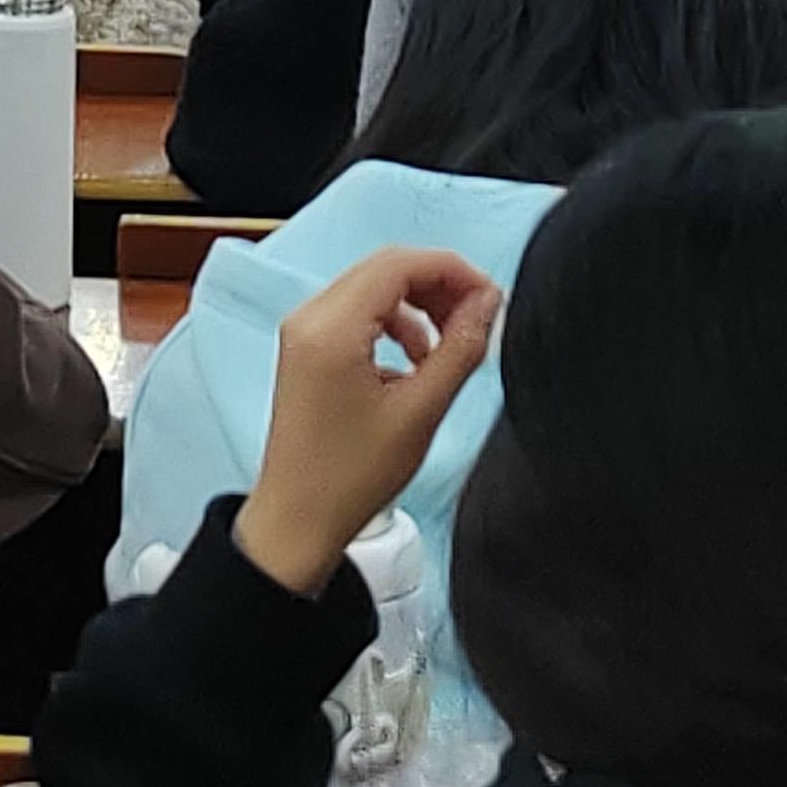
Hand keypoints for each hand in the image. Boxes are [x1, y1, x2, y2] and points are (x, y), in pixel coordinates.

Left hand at [230, 246, 500, 597]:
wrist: (297, 522)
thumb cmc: (349, 478)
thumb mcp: (420, 412)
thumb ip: (459, 349)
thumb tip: (486, 303)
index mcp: (331, 328)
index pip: (400, 264)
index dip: (453, 271)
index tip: (489, 297)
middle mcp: (310, 318)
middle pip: (386, 269)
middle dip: (438, 285)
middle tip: (477, 318)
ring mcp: (304, 332)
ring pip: (374, 288)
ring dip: (418, 305)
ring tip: (449, 346)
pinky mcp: (307, 349)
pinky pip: (358, 312)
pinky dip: (395, 323)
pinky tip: (416, 361)